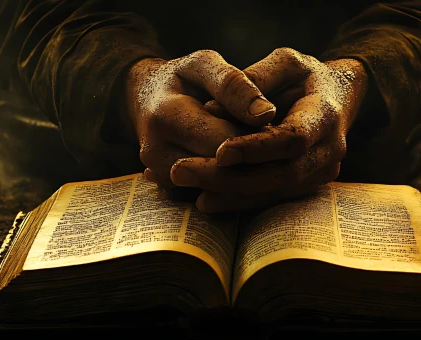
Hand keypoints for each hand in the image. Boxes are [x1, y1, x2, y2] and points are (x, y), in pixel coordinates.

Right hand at [125, 51, 275, 188]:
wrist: (145, 98)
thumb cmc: (182, 78)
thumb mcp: (203, 65)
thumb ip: (234, 85)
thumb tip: (266, 114)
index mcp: (166, 116)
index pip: (225, 140)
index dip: (257, 136)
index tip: (275, 124)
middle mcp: (155, 151)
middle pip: (221, 169)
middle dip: (252, 157)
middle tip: (272, 140)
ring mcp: (158, 173)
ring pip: (216, 187)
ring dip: (242, 171)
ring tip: (254, 148)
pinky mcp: (166, 186)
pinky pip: (207, 192)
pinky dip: (228, 181)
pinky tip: (239, 162)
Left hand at [169, 48, 367, 212]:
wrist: (338, 97)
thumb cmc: (304, 75)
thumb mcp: (284, 62)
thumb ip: (254, 79)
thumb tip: (212, 110)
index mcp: (326, 114)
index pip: (293, 138)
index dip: (257, 148)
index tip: (220, 152)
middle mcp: (330, 149)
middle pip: (281, 174)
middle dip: (231, 178)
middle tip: (181, 171)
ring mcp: (322, 172)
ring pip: (275, 192)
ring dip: (230, 194)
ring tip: (187, 188)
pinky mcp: (308, 185)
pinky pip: (273, 199)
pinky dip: (239, 200)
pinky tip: (205, 199)